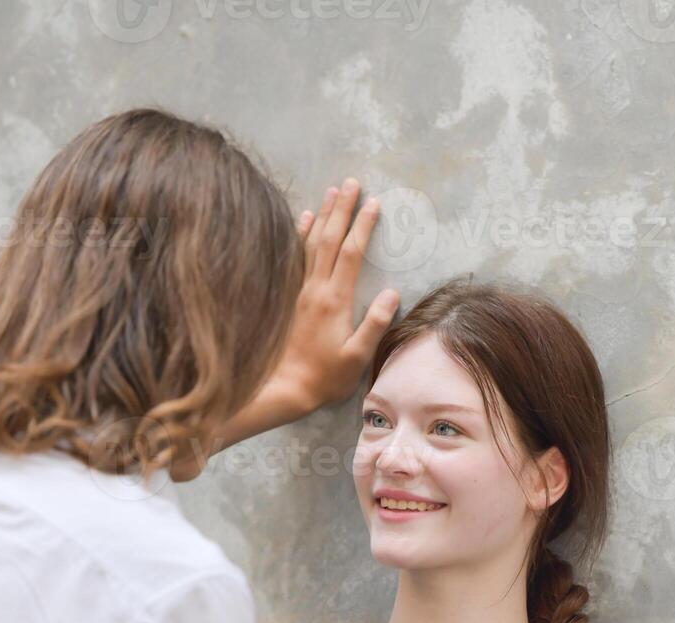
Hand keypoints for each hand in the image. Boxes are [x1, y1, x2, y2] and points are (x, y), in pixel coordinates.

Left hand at [274, 177, 399, 412]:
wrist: (283, 388)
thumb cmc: (324, 377)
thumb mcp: (356, 357)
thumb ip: (375, 324)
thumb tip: (391, 293)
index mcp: (335, 300)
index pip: (351, 253)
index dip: (363, 226)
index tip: (374, 203)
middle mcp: (315, 288)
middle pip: (329, 239)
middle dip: (342, 209)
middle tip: (352, 182)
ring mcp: (299, 291)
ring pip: (311, 242)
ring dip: (323, 214)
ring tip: (332, 190)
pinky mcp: (289, 297)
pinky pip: (295, 256)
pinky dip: (300, 234)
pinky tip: (304, 218)